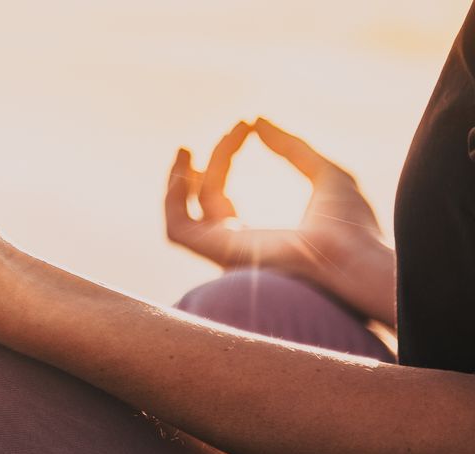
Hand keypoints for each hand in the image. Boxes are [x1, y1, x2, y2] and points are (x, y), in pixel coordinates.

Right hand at [166, 118, 394, 323]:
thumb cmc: (353, 227)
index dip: (226, 156)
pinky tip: (188, 171)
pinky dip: (172, 200)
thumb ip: (291, 148)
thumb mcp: (325, 174)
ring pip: (183, 212)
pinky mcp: (217, 254)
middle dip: (211, 162)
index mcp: (257, 234)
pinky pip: (177, 229)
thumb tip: (257, 120)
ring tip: (186, 149)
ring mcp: (224, 251)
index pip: (221, 194)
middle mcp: (235, 245)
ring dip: (178, 180)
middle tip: (231, 131)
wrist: (355, 257)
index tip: (244, 125)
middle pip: (204, 198)